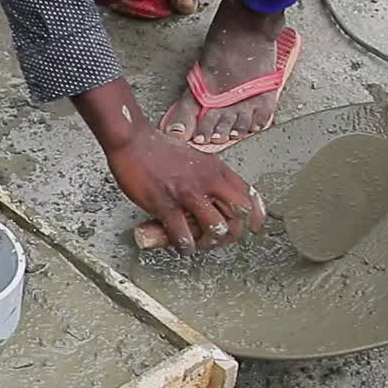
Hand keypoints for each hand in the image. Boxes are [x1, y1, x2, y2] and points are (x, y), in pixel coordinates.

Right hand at [107, 126, 265, 251]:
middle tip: (217, 240)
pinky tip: (180, 246)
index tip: (251, 229)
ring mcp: (187, 193)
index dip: (254, 218)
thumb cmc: (160, 150)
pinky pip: (182, 234)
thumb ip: (209, 177)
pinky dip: (184, 246)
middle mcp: (208, 182)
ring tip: (198, 244)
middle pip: (239, 217)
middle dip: (232, 234)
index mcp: (218, 170)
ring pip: (215, 228)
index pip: (250, 198)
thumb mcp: (197, 158)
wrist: (133, 141)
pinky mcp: (165, 204)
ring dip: (208, 242)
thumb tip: (214, 198)